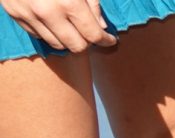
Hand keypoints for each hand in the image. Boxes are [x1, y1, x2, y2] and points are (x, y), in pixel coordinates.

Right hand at [0, 0, 116, 51]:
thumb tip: (100, 27)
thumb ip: (92, 3)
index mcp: (68, 3)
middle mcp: (48, 13)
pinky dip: (49, 32)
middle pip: (76, 46)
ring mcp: (29, 15)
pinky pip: (38, 35)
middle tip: (90, 34)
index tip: (110, 40)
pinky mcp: (15, 15)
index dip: (106, 41)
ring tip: (71, 28)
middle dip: (87, 43)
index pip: (93, 35)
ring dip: (67, 40)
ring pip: (56, 44)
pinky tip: (53, 22)